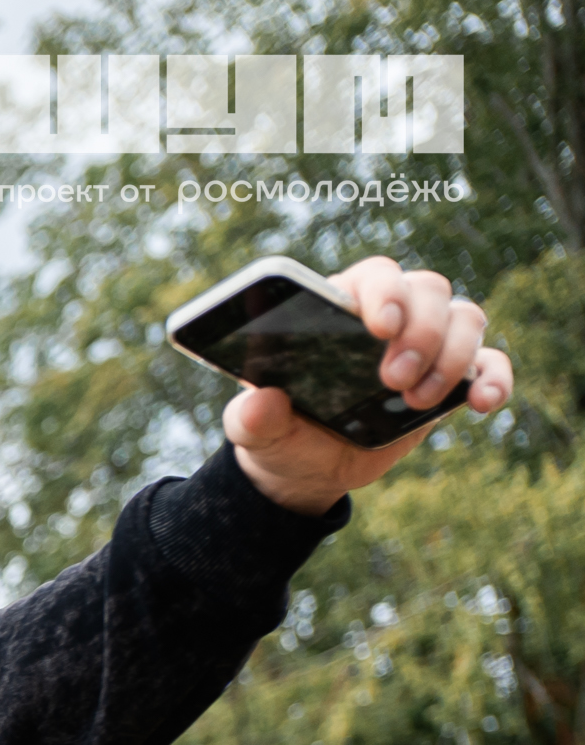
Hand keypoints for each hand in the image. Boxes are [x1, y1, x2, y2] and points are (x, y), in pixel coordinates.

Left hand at [226, 255, 513, 511]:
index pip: (375, 276)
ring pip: (465, 318)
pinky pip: (489, 363)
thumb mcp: (255, 430)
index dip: (384, 292)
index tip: (378, 326)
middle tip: (391, 380)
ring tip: (415, 401)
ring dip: (451, 357)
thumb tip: (259, 404)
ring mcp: (427, 343)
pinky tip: (482, 402)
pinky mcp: (451, 377)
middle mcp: (391, 316)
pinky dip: (493, 378)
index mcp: (341, 309)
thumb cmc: (280, 431)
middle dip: (419, 332)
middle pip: (428, 291)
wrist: (305, 468)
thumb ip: (251, 417)